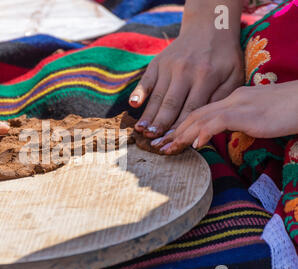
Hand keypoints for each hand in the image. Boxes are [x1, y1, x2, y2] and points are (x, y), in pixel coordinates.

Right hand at [129, 2, 243, 138]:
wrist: (209, 28)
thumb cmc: (224, 58)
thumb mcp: (233, 76)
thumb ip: (221, 98)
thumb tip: (207, 122)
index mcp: (206, 77)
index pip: (191, 109)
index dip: (181, 128)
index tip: (174, 143)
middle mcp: (185, 71)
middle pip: (171, 104)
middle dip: (161, 125)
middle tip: (153, 141)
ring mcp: (169, 66)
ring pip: (157, 95)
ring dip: (148, 115)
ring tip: (141, 131)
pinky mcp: (158, 62)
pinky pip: (146, 80)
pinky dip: (139, 92)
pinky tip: (133, 105)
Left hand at [155, 81, 297, 154]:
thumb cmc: (288, 110)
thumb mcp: (258, 116)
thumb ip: (239, 122)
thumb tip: (225, 132)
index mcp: (232, 98)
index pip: (200, 111)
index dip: (181, 126)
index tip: (168, 139)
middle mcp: (231, 98)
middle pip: (195, 114)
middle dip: (174, 131)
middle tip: (158, 146)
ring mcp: (239, 104)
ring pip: (201, 117)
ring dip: (182, 134)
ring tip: (168, 148)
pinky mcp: (248, 112)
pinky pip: (220, 121)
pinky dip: (204, 133)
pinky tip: (195, 145)